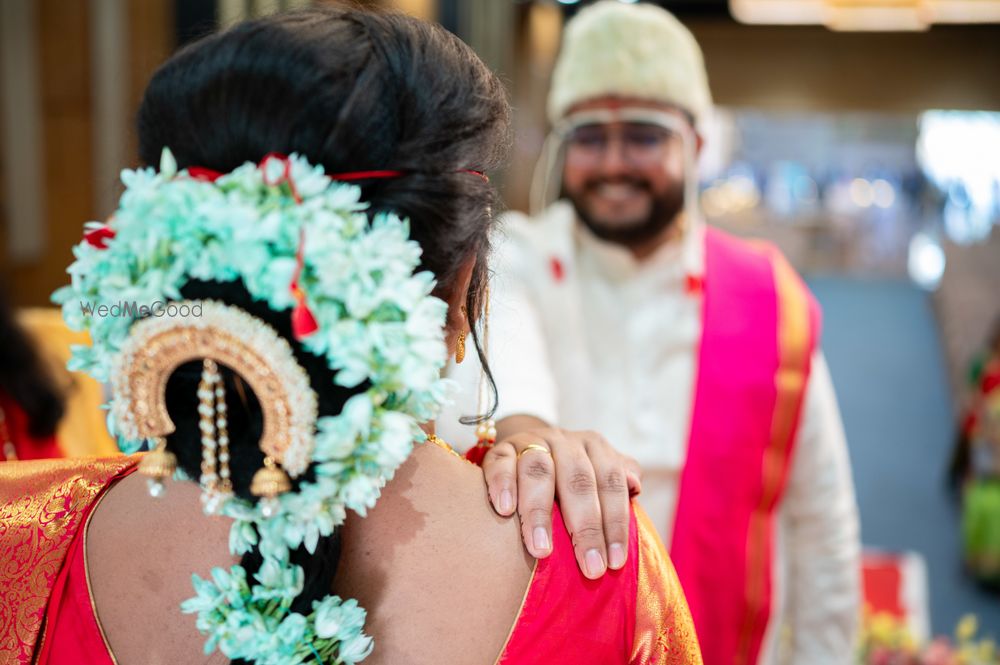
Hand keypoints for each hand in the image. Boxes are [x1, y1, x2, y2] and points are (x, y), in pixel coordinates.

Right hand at [482, 423, 641, 578]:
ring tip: (541, 549)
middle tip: (590, 568)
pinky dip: (503, 485)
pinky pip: (500, 464)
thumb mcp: (598, 475)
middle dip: (586, 527)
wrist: (526, 450)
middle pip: (578, 481)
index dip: (615, 522)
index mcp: (594, 447)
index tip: (615, 562)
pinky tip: (505, 510)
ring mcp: (531, 442)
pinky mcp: (500, 450)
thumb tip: (634, 487)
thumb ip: (619, 482)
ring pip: (538, 471)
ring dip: (539, 512)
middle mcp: (564, 441)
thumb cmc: (569, 479)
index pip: (611, 482)